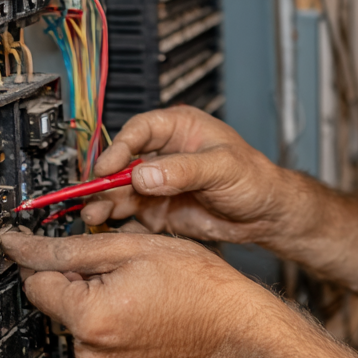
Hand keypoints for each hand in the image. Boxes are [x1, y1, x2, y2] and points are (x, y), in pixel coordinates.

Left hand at [1, 226, 258, 357]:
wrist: (234, 327)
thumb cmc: (196, 283)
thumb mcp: (132, 247)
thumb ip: (71, 248)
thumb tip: (20, 248)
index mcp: (89, 317)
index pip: (35, 282)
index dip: (43, 256)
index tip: (42, 241)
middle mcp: (90, 350)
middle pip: (57, 300)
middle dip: (76, 275)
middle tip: (119, 258)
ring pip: (79, 316)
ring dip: (95, 295)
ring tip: (138, 282)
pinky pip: (99, 336)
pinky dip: (112, 316)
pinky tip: (143, 303)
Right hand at [81, 106, 307, 246]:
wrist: (266, 215)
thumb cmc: (254, 179)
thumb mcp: (223, 168)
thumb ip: (184, 170)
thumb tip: (144, 173)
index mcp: (179, 128)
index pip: (139, 131)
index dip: (119, 148)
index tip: (107, 168)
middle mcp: (163, 154)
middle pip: (122, 162)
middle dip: (104, 180)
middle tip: (91, 196)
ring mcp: (159, 183)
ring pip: (121, 190)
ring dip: (105, 202)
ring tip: (93, 216)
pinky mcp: (158, 210)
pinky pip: (130, 214)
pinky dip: (117, 221)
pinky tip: (107, 229)